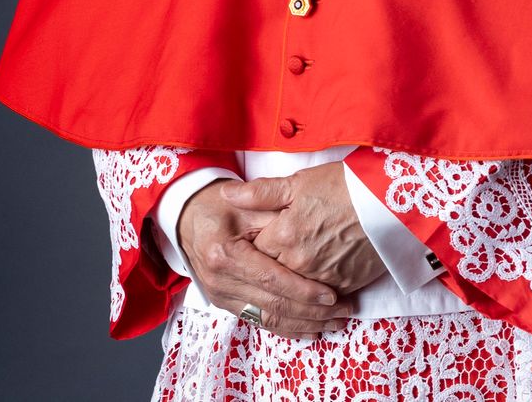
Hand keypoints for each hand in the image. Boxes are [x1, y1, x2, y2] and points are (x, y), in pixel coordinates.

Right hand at [177, 179, 352, 338]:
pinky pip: (260, 321)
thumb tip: (307, 225)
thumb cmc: (219, 206)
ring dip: (304, 324)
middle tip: (343, 311)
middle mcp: (221, 281)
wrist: (188, 218)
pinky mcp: (226, 304)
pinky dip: (287, 328)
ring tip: (335, 322)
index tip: (331, 295)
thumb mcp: (246, 202)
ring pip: (268, 320)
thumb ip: (274, 215)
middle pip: (272, 305)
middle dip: (311, 312)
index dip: (303, 290)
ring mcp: (222, 297)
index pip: (271, 280)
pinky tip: (310, 330)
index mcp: (226, 254)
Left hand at [224, 162, 385, 295]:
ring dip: (290, 288)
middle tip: (270, 262)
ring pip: (294, 292)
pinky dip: (315, 295)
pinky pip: (320, 298)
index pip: (253, 252)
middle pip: (271, 276)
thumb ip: (260, 192)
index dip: (253, 246)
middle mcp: (299, 263)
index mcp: (283, 236)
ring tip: (293, 277)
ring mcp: (322, 279)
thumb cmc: (343, 185)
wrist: (388, 199)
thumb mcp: (300, 181)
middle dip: (267, 271)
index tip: (254, 241)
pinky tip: (316, 286)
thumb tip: (226, 194)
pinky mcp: (345, 286)